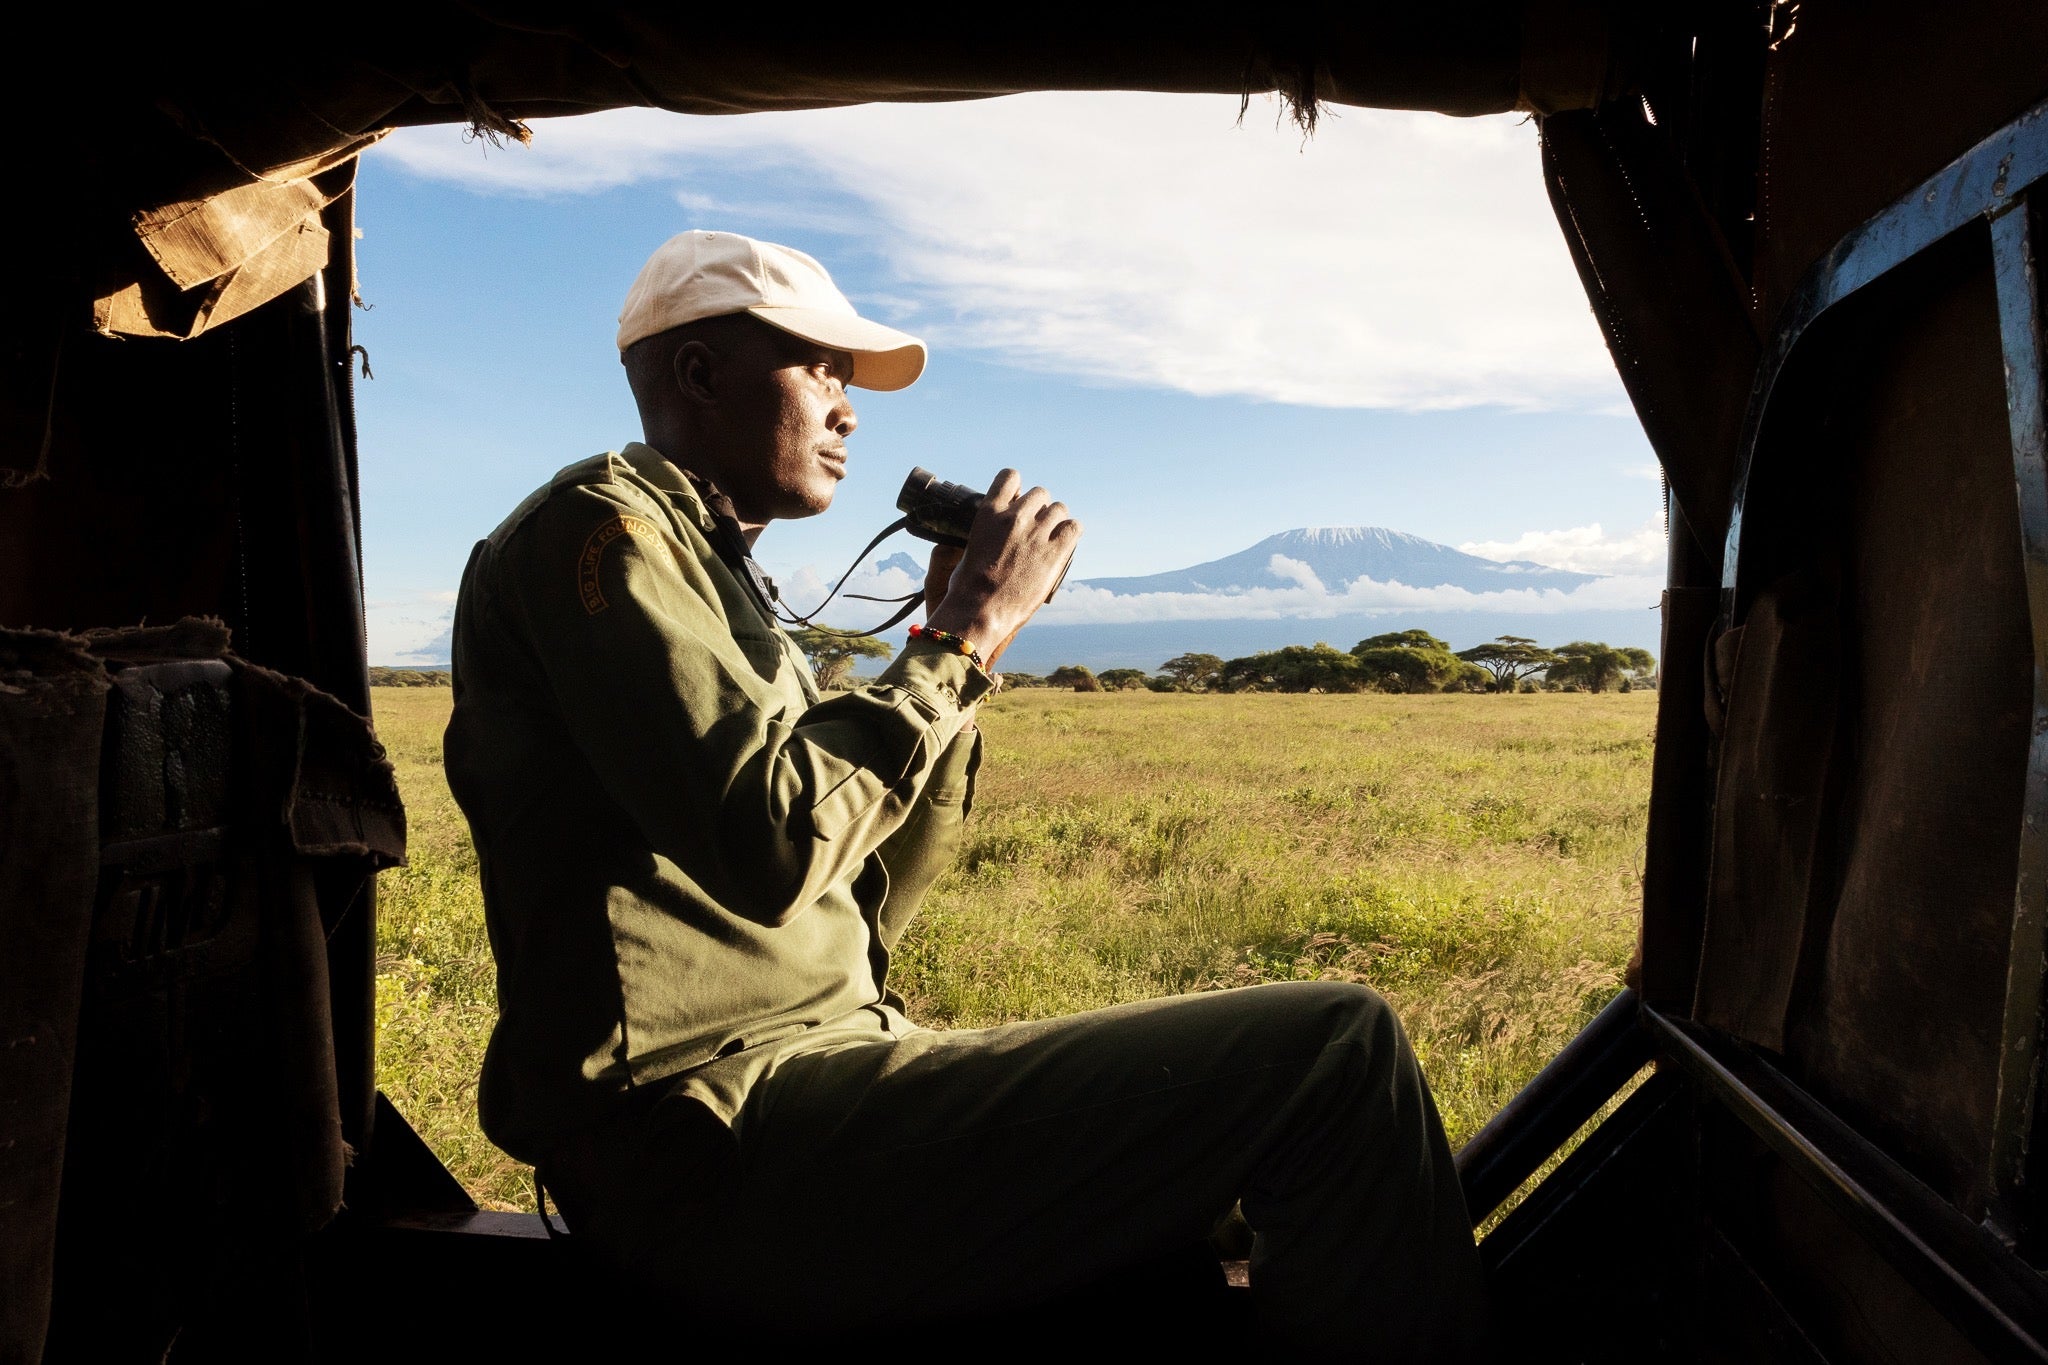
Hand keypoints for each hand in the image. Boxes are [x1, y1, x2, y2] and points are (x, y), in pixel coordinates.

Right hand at [923, 469, 1080, 667]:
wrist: (980, 611)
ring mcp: (1036, 533)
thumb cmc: (967, 588)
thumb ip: (984, 534)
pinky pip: (1074, 527)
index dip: (1018, 487)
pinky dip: (1071, 532)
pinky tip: (1065, 543)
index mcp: (989, 512)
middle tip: (1036, 527)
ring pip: (1059, 508)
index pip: (1010, 477)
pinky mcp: (1055, 552)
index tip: (1019, 499)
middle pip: (1040, 493)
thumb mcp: (966, 549)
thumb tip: (994, 532)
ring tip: (1051, 537)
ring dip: (1056, 520)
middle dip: (1040, 507)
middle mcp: (1014, 516)